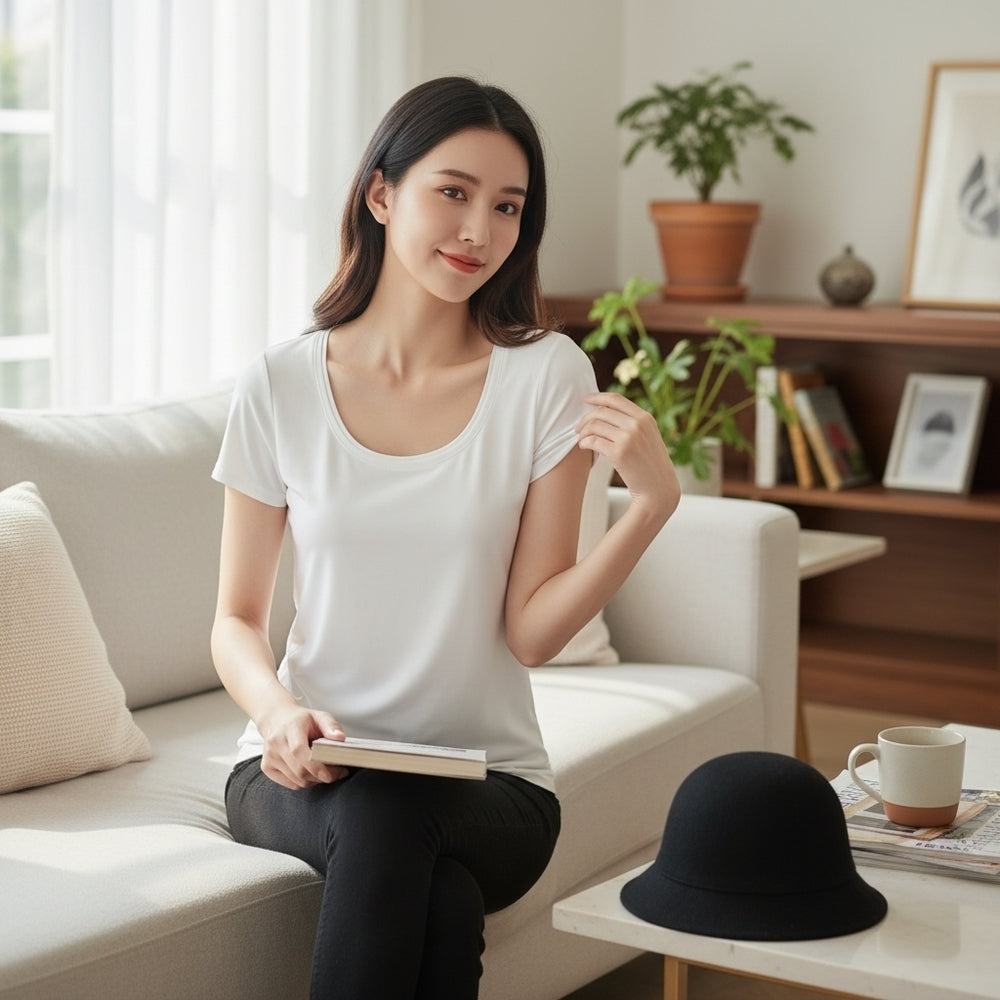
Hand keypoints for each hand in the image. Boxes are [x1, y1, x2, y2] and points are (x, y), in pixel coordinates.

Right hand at [256, 704, 348, 789]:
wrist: (277, 719)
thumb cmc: (300, 720)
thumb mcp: (319, 716)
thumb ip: (331, 726)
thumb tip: (340, 738)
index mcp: (289, 728)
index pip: (299, 752)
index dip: (317, 766)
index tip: (337, 771)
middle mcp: (276, 743)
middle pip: (300, 770)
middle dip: (322, 775)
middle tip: (337, 772)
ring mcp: (269, 757)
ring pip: (297, 781)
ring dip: (315, 780)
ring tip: (324, 770)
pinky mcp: (267, 768)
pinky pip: (291, 784)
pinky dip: (305, 782)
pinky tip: (310, 772)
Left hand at [577, 392, 680, 522]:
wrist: (658, 488)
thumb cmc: (650, 464)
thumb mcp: (648, 436)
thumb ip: (632, 423)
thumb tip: (604, 411)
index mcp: (644, 418)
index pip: (616, 399)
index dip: (597, 397)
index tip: (585, 399)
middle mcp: (637, 425)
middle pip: (601, 411)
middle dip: (586, 419)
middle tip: (578, 429)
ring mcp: (628, 438)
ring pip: (594, 425)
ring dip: (583, 432)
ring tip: (581, 440)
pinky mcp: (619, 453)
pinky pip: (593, 441)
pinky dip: (584, 443)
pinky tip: (584, 447)